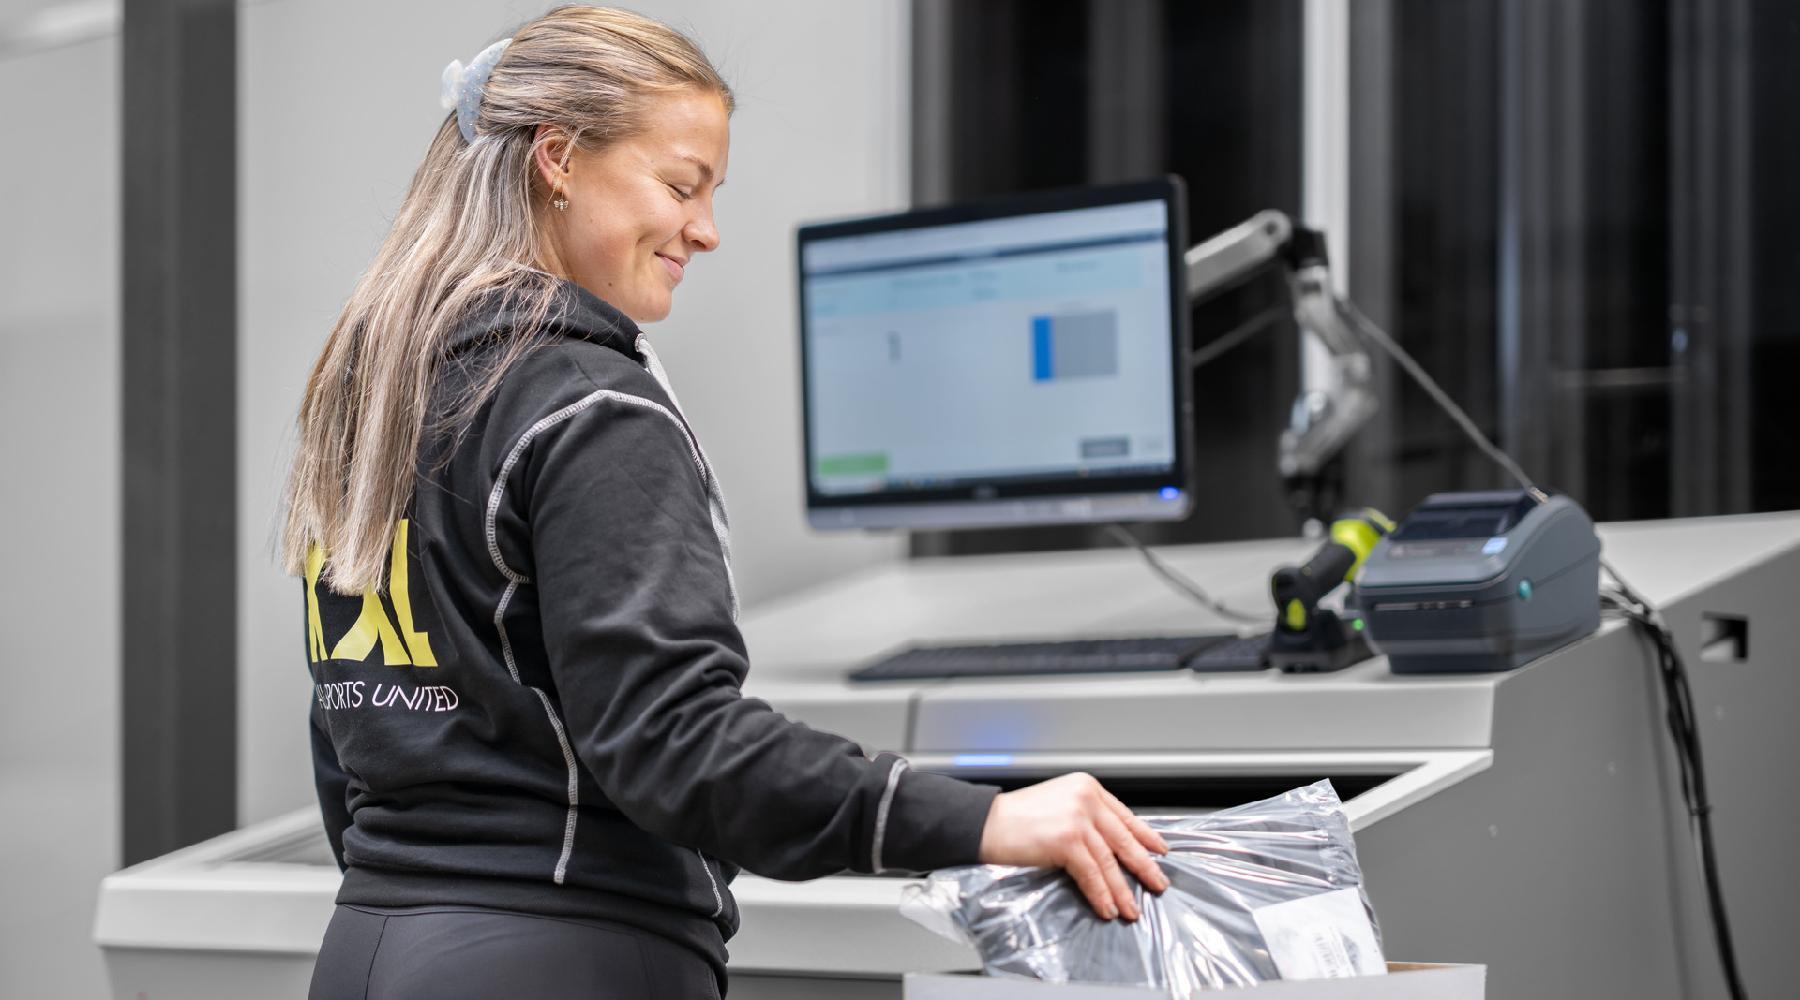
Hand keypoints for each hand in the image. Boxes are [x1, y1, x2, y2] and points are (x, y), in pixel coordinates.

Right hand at [976, 772, 1170, 920]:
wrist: (984, 822)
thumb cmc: (1014, 817)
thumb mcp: (1057, 805)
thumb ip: (1084, 817)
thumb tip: (1109, 846)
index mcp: (1086, 787)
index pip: (1124, 815)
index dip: (1145, 836)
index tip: (1158, 850)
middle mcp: (1086, 798)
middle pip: (1124, 838)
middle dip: (1144, 866)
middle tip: (1158, 882)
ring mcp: (1078, 819)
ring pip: (1110, 860)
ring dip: (1122, 889)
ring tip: (1131, 907)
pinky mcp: (1067, 841)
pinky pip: (1092, 874)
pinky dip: (1101, 894)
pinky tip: (1107, 907)